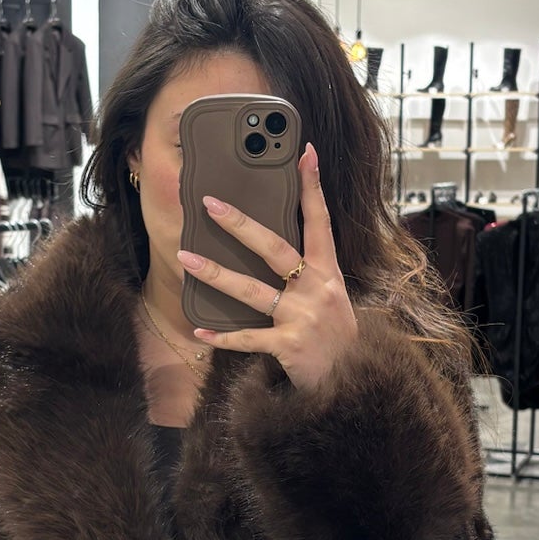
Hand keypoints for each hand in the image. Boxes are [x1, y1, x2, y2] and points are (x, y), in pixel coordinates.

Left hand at [177, 142, 358, 389]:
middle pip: (275, 248)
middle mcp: (317, 290)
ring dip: (215, 273)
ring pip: (252, 290)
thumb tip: (271, 246)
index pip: (320, 221)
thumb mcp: (333, 298)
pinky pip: (248, 338)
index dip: (312, 187)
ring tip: (185, 257)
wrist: (353, 385)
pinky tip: (199, 331)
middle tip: (211, 204)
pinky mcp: (290, 347)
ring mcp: (302, 318)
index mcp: (328, 273)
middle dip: (241, 224)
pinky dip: (223, 336)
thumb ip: (309, 274)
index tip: (304, 155)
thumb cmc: (336, 338)